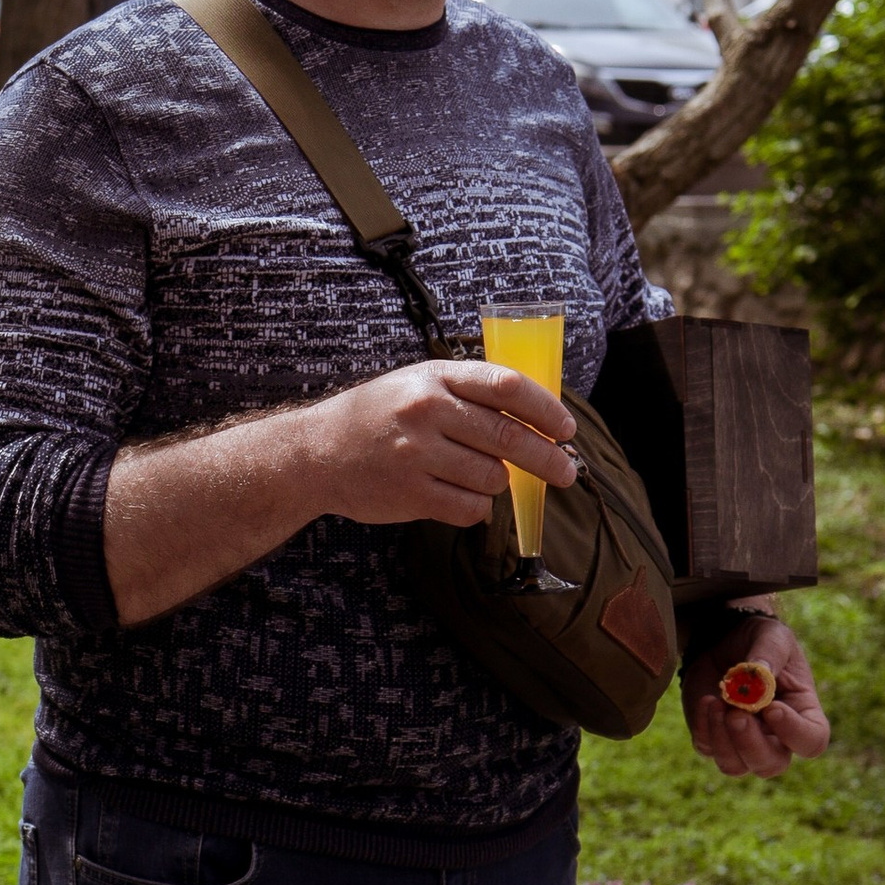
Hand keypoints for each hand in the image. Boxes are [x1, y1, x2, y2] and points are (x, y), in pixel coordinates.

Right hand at [299, 359, 577, 530]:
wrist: (316, 452)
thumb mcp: (418, 383)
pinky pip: (470, 508)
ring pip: (492, 477)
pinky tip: (462, 497)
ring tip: (480, 477)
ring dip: (498, 482)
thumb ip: (468, 392)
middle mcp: (427, 412)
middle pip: (509, 436)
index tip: (566, 429)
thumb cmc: (377, 416)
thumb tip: (536, 417)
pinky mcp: (411, 494)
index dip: (546, 410)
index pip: (507, 386)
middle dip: (548, 458)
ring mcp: (417, 454)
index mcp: (435, 377)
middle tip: (567, 471)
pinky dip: (477, 508)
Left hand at [682, 612, 829, 778]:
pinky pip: (707, 748)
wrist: (723, 641)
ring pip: (735, 766)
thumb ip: (768, 653)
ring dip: (723, 741)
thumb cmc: (758, 640)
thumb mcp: (770, 635)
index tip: (772, 708)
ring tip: (717, 703)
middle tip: (736, 715)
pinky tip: (706, 699)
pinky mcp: (712, 737)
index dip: (794, 732)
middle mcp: (775, 737)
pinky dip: (703, 727)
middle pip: (771, 765)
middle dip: (751, 745)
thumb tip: (759, 674)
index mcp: (802, 714)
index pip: (812, 741)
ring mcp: (742, 741)